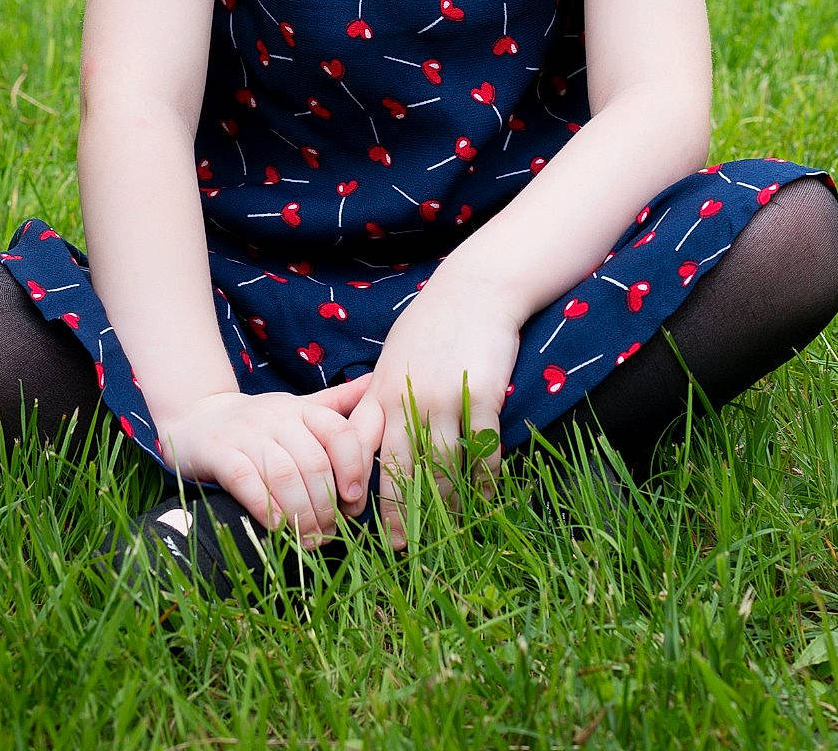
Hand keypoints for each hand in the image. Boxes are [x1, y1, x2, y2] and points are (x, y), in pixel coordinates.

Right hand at [157, 373, 382, 544]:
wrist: (197, 420)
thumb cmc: (260, 424)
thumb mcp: (298, 409)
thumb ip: (336, 403)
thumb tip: (375, 383)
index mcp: (301, 409)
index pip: (339, 433)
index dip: (353, 469)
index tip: (354, 501)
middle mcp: (277, 417)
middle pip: (314, 463)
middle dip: (327, 504)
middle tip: (331, 532)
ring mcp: (246, 434)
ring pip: (283, 475)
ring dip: (302, 514)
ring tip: (310, 539)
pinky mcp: (219, 453)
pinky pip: (247, 481)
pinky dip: (267, 508)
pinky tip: (279, 528)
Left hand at [348, 271, 519, 549]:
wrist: (474, 290)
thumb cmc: (430, 325)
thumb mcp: (392, 358)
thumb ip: (379, 397)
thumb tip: (367, 437)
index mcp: (381, 391)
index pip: (361, 449)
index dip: (357, 486)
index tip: (354, 520)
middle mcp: (407, 398)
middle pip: (401, 469)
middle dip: (400, 513)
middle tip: (402, 548)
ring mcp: (444, 397)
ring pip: (442, 466)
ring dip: (445, 504)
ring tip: (446, 534)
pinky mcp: (480, 395)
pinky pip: (481, 449)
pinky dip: (483, 478)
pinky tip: (483, 498)